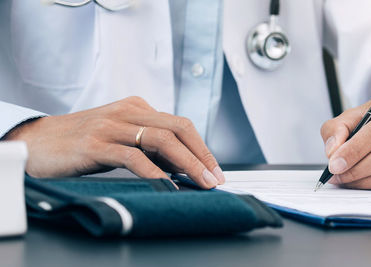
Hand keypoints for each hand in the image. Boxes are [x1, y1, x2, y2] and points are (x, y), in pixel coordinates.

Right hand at [3, 96, 224, 188]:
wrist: (36, 142)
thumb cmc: (80, 144)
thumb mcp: (120, 138)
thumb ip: (148, 145)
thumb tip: (183, 166)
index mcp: (136, 107)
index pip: (180, 125)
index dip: (201, 148)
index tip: (214, 170)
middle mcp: (127, 112)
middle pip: (177, 129)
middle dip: (202, 155)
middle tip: (215, 178)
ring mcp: (110, 126)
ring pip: (161, 140)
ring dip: (187, 163)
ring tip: (200, 182)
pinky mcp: (95, 144)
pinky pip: (132, 156)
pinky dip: (154, 172)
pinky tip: (166, 185)